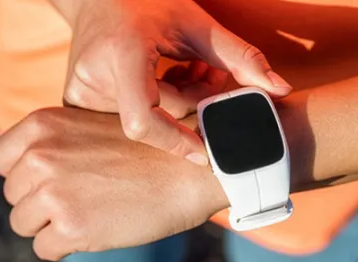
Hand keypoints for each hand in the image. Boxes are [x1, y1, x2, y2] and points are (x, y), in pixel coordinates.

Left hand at [0, 107, 228, 260]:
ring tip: (89, 212)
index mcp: (40, 125)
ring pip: (23, 224)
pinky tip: (96, 230)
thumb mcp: (87, 127)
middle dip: (40, 203)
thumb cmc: (146, 150)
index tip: (48, 181)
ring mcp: (53, 193)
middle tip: (82, 197)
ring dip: (51, 225)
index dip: (21, 176)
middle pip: (12, 196)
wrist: (191, 169)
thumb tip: (21, 179)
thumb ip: (50, 146)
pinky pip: (45, 249)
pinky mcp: (71, 228)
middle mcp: (40, 157)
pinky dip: (65, 246)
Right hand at [51, 0, 291, 162]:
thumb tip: (281, 89)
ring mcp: (81, 90)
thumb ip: (241, 56)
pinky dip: (153, 103)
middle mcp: (94, 75)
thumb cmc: (150, 3)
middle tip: (206, 74)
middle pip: (155, 116)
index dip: (174, 141)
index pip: (144, 120)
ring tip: (182, 67)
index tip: (203, 152)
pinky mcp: (76, 100)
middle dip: (189, 103)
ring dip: (173, 102)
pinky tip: (161, 76)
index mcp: (122, 53)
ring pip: (144, 118)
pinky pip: (125, 115)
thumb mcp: (197, 22)